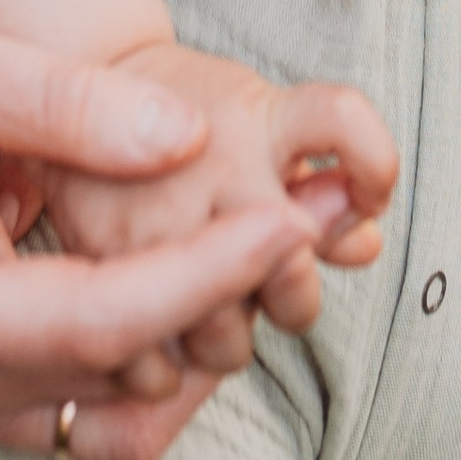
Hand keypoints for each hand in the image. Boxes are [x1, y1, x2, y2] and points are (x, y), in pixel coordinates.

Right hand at [0, 0, 319, 459]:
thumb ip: (55, 99)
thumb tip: (187, 139)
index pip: (95, 320)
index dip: (205, 270)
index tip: (294, 213)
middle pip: (113, 364)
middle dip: (223, 291)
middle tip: (324, 209)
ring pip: (112, 398)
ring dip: (202, 326)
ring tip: (280, 231)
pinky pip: (85, 404)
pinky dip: (156, 354)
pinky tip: (205, 275)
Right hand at [34, 39, 393, 361]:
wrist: (85, 90)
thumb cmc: (195, 115)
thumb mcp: (264, 119)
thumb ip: (323, 185)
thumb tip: (365, 246)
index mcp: (258, 120)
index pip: (343, 121)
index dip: (375, 163)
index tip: (369, 192)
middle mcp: (210, 166)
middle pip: (291, 274)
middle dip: (295, 294)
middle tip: (271, 277)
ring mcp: (152, 220)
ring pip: (224, 341)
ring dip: (231, 336)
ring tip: (214, 299)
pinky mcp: (100, 263)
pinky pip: (156, 369)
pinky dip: (171, 366)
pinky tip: (169, 327)